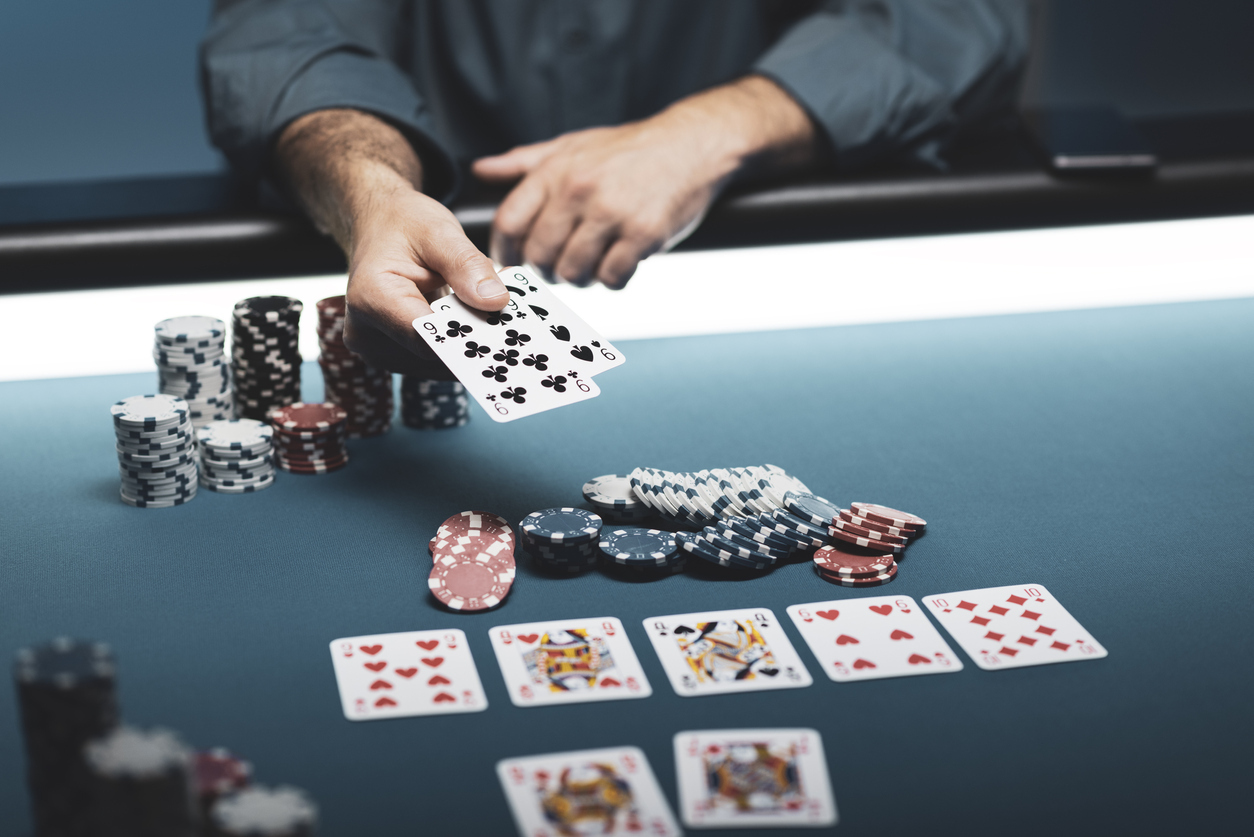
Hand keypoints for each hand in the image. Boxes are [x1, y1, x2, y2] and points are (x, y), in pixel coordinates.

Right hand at [274, 109, 507, 375]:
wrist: (378, 226)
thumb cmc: (401, 224)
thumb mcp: (438, 230)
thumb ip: (467, 265)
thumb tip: (496, 301)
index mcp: (372, 298)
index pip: (427, 337)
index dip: (469, 340)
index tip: (508, 337)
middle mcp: (368, 333)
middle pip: (434, 356)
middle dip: (476, 343)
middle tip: (518, 330)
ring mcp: (379, 350)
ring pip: (438, 364)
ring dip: (470, 345)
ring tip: (497, 319)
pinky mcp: (393, 356)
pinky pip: (433, 360)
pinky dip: (459, 344)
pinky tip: (478, 324)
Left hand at [473, 75, 817, 288]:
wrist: (692, 144)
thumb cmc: (630, 148)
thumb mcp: (572, 145)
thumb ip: (525, 162)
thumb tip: (480, 169)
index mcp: (557, 171)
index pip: (510, 222)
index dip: (506, 252)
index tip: (513, 263)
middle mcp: (579, 191)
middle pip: (539, 255)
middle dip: (546, 270)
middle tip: (561, 267)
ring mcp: (612, 213)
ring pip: (573, 271)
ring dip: (580, 278)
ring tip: (592, 265)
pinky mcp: (644, 234)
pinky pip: (612, 277)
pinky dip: (613, 279)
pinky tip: (621, 264)